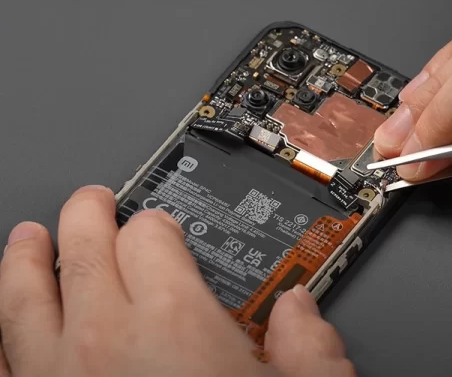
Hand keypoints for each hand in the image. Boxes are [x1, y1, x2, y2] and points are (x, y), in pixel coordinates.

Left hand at [0, 186, 354, 376]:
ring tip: (26, 240)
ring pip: (22, 297)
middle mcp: (107, 339)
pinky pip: (2, 368)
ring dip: (25, 260)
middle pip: (83, 247)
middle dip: (87, 214)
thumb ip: (312, 348)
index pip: (152, 236)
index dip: (157, 222)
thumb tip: (301, 312)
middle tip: (91, 202)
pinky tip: (1, 335)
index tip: (161, 226)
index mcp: (178, 323)